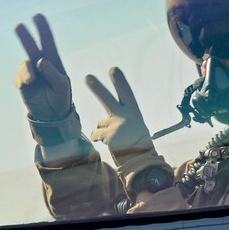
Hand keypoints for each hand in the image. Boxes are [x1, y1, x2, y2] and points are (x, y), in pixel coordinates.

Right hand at [14, 14, 71, 120]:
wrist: (51, 116)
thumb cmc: (61, 98)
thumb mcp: (62, 87)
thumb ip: (54, 73)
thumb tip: (41, 61)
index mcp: (54, 62)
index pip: (48, 42)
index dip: (43, 29)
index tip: (37, 16)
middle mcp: (40, 64)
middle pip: (31, 47)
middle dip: (25, 36)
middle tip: (18, 25)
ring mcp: (30, 73)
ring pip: (24, 64)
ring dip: (27, 70)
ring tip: (31, 80)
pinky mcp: (22, 83)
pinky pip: (19, 77)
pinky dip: (22, 80)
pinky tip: (27, 85)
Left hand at [87, 67, 171, 198]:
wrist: (141, 160)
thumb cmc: (138, 144)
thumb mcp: (136, 126)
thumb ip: (122, 118)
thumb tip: (102, 120)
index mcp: (133, 112)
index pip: (126, 93)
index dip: (119, 81)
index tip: (113, 69)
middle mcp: (124, 116)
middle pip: (107, 99)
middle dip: (96, 87)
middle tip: (87, 77)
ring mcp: (115, 125)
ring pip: (100, 123)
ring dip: (103, 130)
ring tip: (115, 139)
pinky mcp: (108, 135)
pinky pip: (96, 135)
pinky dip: (99, 139)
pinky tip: (111, 144)